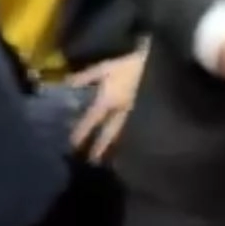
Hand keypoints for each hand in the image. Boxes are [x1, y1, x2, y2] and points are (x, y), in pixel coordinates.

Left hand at [68, 47, 147, 162]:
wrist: (158, 64)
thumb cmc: (130, 65)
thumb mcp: (105, 67)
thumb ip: (86, 77)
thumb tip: (65, 84)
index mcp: (108, 100)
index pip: (91, 120)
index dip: (81, 132)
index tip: (73, 145)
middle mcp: (120, 111)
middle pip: (108, 133)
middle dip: (100, 147)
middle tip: (93, 161)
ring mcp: (134, 113)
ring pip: (121, 132)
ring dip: (113, 144)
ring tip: (108, 156)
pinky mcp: (144, 111)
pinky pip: (131, 126)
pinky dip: (125, 135)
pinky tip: (124, 141)